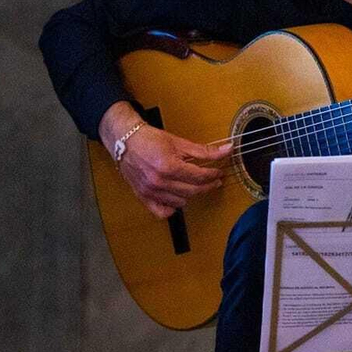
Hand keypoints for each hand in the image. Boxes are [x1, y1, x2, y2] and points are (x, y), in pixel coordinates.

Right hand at [102, 103, 230, 219]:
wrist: (125, 141)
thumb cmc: (149, 139)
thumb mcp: (178, 142)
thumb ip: (203, 150)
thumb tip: (226, 150)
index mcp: (169, 166)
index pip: (199, 177)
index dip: (213, 175)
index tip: (218, 173)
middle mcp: (160, 181)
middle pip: (193, 191)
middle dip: (207, 186)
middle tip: (213, 180)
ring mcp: (151, 191)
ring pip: (181, 202)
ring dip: (191, 194)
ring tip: (193, 184)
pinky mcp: (143, 197)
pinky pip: (163, 212)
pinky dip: (172, 208)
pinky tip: (176, 198)